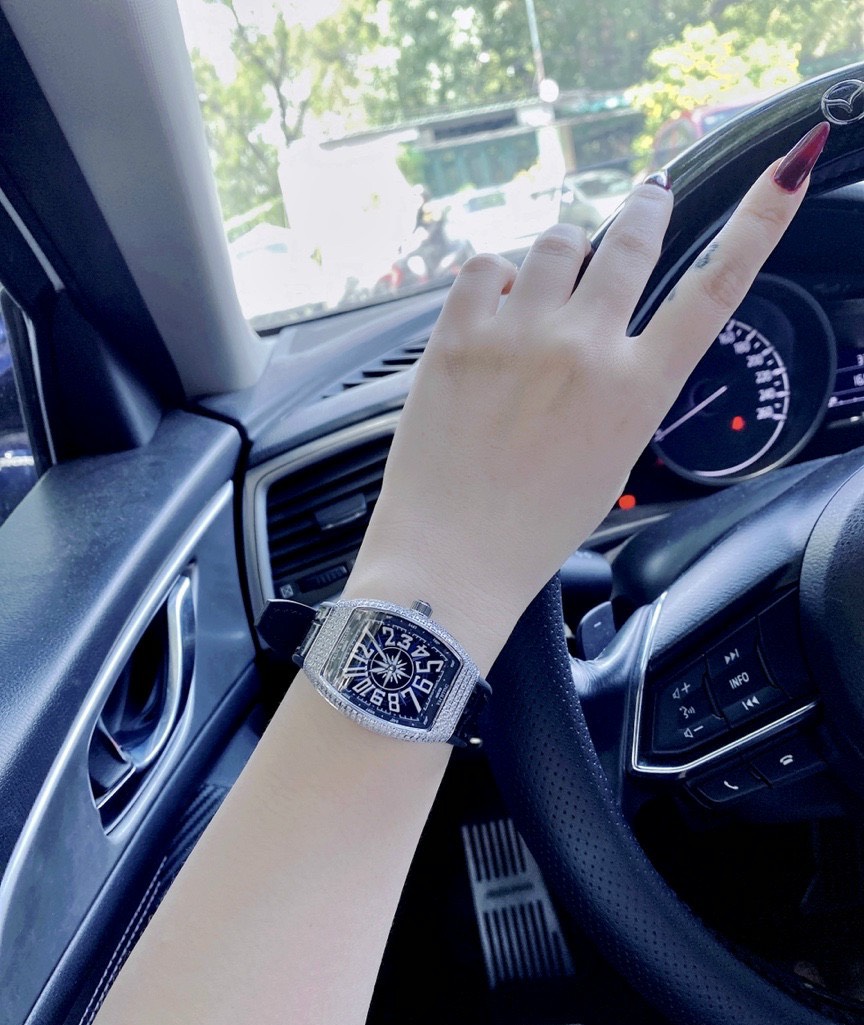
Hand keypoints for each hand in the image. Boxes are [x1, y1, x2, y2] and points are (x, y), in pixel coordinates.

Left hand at [346, 126, 827, 672]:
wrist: (452, 556)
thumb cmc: (535, 524)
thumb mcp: (613, 460)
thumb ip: (623, 388)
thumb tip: (609, 334)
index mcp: (636, 391)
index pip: (714, 289)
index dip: (756, 223)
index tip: (784, 173)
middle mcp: (584, 350)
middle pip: (631, 240)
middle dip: (646, 211)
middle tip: (649, 200)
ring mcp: (518, 336)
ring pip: (558, 241)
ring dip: (564, 253)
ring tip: (550, 284)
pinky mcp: (457, 335)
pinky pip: (487, 264)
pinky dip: (497, 277)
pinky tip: (496, 307)